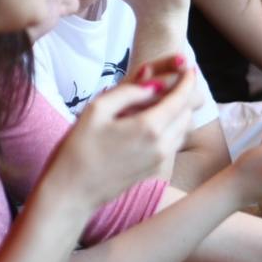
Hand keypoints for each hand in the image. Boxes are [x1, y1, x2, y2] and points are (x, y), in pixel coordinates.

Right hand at [47, 67, 196, 209]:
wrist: (72, 192)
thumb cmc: (78, 149)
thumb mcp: (97, 109)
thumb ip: (128, 91)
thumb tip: (153, 83)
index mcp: (149, 127)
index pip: (180, 98)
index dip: (188, 80)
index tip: (190, 69)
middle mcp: (162, 145)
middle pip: (187, 113)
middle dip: (184, 95)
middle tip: (173, 81)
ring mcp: (160, 160)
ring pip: (183, 128)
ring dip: (179, 112)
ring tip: (161, 100)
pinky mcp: (155, 169)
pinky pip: (173, 142)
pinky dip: (172, 127)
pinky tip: (152, 121)